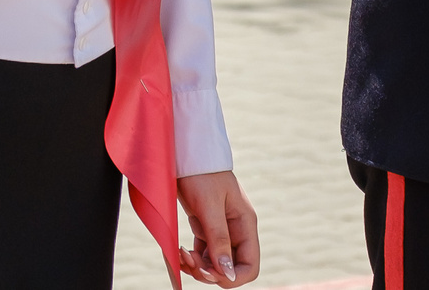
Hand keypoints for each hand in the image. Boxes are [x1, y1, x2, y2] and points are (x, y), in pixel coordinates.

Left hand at [176, 170, 259, 284]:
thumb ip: (218, 238)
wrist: (185, 152)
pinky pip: (202, 253)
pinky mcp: (205, 227)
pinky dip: (191, 258)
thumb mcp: (209, 205)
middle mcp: (235, 230)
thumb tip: (227, 273)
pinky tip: (179, 252)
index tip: (211, 272)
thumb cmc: (200, 173)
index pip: (249, 265)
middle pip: (230, 268)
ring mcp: (220, 230)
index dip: (233, 277)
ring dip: (197, 266)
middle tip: (191, 263)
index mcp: (245, 224)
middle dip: (210, 273)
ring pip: (214, 263)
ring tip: (181, 255)